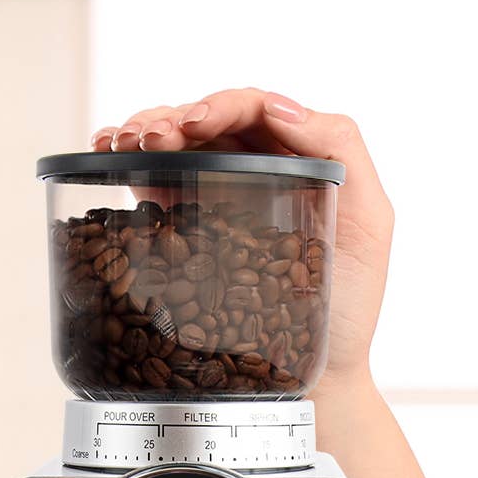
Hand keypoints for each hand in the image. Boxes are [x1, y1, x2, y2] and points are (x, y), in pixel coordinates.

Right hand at [91, 89, 393, 380]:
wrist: (315, 372)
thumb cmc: (349, 300)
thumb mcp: (369, 219)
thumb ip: (342, 150)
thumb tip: (281, 106)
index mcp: (296, 157)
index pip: (255, 111)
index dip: (224, 105)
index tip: (198, 123)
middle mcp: (254, 169)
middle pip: (208, 121)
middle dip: (175, 117)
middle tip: (150, 136)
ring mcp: (216, 194)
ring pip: (176, 143)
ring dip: (145, 130)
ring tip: (124, 141)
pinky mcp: (184, 223)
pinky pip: (153, 178)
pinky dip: (126, 157)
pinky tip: (108, 152)